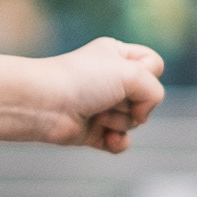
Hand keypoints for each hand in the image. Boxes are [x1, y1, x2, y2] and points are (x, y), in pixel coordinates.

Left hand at [41, 37, 164, 152]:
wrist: (43, 104)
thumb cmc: (82, 80)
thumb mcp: (132, 73)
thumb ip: (154, 90)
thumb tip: (141, 116)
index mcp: (117, 54)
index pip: (154, 64)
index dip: (148, 74)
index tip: (128, 74)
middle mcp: (111, 79)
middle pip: (147, 97)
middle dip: (133, 102)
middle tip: (108, 98)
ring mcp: (102, 106)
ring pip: (135, 121)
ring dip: (121, 121)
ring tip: (97, 114)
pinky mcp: (93, 130)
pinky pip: (121, 141)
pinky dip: (117, 142)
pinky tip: (106, 138)